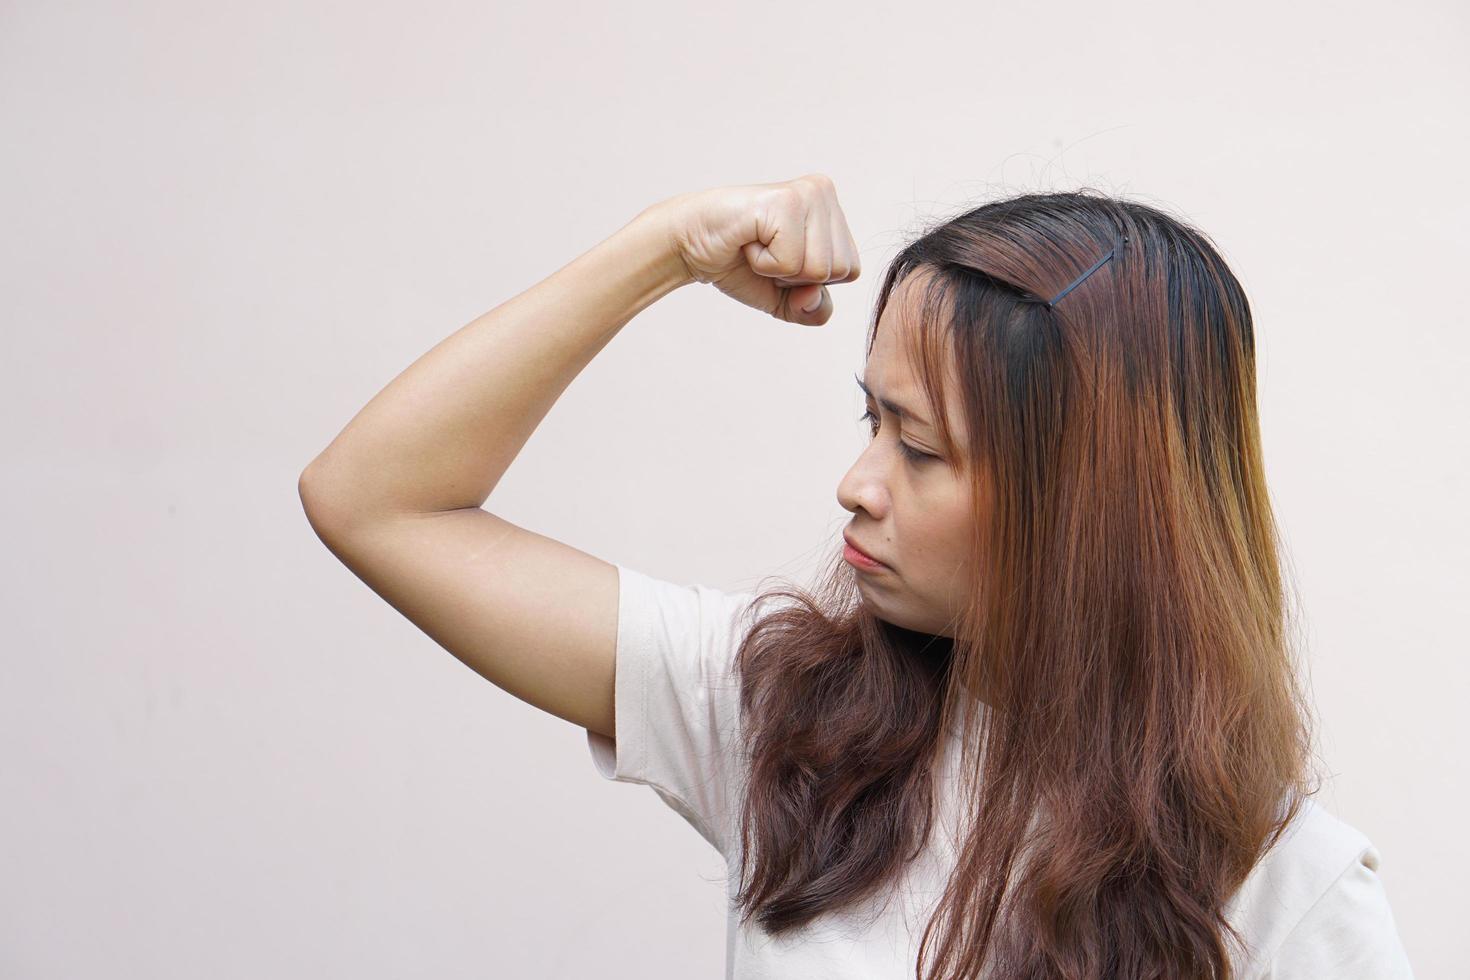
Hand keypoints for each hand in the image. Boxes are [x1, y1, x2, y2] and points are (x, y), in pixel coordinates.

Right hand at [651, 173, 861, 324]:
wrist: (691, 246)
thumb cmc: (739, 264)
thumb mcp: (787, 299)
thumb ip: (814, 309)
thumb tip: (812, 295)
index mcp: (832, 210)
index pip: (850, 271)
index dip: (810, 281)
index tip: (779, 259)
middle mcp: (823, 192)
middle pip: (839, 270)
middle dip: (796, 277)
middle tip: (765, 252)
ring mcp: (806, 194)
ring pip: (818, 268)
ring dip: (778, 270)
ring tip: (757, 245)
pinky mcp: (784, 201)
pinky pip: (791, 262)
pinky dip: (764, 263)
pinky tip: (748, 241)